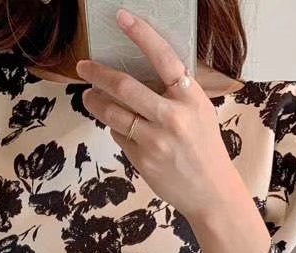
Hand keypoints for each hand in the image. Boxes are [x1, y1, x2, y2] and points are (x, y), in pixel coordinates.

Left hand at [76, 8, 239, 222]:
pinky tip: (116, 126)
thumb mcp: (200, 112)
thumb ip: (177, 92)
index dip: (142, 35)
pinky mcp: (143, 161)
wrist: (211, 192)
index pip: (164, 58)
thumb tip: (144, 72)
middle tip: (83, 67)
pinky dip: (114, 128)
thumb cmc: (205, 148)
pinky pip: (119, 136)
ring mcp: (156, 141)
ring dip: (95, 102)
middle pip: (126, 87)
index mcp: (191, 98)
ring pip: (113, 114)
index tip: (122, 18)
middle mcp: (173, 117)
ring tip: (88, 96)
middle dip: (98, 74)